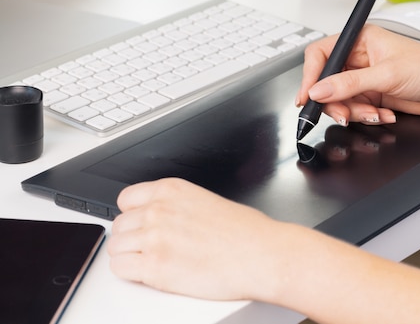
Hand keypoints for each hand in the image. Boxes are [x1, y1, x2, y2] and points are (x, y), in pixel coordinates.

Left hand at [107, 178, 283, 300]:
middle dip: (132, 238)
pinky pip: (120, 269)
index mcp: (171, 190)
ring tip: (150, 262)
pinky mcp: (154, 268)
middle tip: (149, 248)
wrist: (260, 254)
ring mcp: (153, 239)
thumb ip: (177, 205)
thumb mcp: (206, 200)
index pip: (126, 199)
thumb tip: (164, 217)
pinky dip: (130, 274)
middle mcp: (158, 210)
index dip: (133, 215)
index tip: (140, 224)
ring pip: (116, 248)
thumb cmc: (246, 231)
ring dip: (129, 256)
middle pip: (119, 225)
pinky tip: (148, 273)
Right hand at [296, 25, 419, 125]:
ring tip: (375, 113)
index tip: (307, 96)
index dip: (310, 75)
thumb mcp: (387, 74)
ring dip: (354, 112)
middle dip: (335, 101)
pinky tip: (385, 113)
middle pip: (327, 82)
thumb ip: (349, 84)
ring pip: (341, 100)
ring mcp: (366, 79)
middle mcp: (359, 58)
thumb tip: (319, 90)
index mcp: (360, 40)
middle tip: (344, 114)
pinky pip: (356, 110)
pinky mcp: (373, 96)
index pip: (321, 54)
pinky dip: (367, 116)